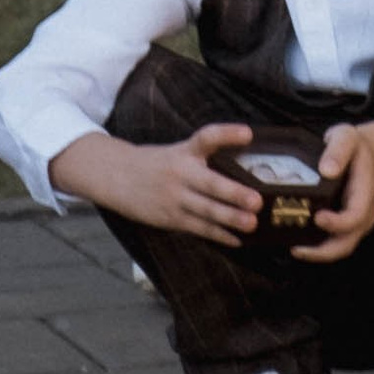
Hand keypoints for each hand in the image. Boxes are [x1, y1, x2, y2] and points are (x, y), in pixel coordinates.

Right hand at [54, 124, 262, 246]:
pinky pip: (197, 228)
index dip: (227, 134)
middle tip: (257, 202)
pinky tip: (235, 239)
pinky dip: (217, 235)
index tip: (248, 133)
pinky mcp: (169, 218)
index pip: (207, 137)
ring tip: (251, 225)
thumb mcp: (178, 151)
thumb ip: (205, 153)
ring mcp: (174, 198)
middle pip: (210, 183)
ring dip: (229, 219)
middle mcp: (180, 173)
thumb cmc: (155, 163)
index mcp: (183, 151)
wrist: (116, 176)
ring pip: (206, 211)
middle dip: (234, 194)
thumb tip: (244, 153)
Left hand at [291, 124, 373, 262]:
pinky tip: (298, 242)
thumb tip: (327, 170)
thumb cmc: (353, 146)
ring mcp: (354, 223)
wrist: (364, 154)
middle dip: (323, 251)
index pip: (355, 216)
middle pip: (347, 243)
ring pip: (339, 248)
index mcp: (365, 194)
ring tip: (294, 249)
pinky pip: (333, 242)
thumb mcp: (346, 137)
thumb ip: (338, 150)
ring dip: (318, 254)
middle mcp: (362, 214)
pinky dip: (317, 247)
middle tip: (297, 248)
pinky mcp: (344, 226)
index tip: (317, 218)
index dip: (337, 223)